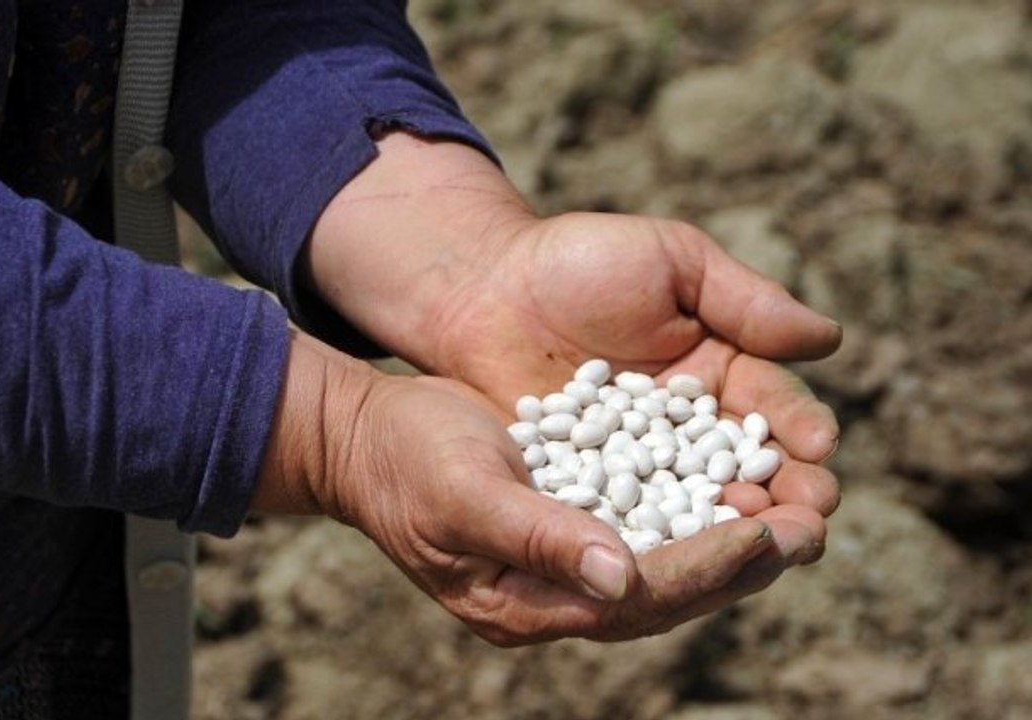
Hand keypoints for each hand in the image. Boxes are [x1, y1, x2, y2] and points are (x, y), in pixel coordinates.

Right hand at [255, 332, 790, 644]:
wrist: (372, 437)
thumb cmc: (407, 461)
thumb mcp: (463, 494)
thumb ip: (537, 539)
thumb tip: (621, 581)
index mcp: (526, 603)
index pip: (637, 599)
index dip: (706, 568)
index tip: (769, 535)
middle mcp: (555, 594)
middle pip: (667, 593)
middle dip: (741, 564)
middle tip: (811, 528)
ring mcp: (565, 561)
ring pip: (668, 563)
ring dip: (733, 539)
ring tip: (796, 512)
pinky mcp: (574, 521)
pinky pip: (650, 525)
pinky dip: (699, 508)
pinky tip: (740, 483)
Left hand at [427, 210, 840, 573]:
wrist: (483, 288)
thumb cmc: (580, 262)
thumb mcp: (672, 263)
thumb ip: (745, 301)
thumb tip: (830, 339)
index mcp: (722, 372)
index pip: (773, 409)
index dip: (799, 430)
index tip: (820, 450)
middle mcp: (688, 428)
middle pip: (748, 471)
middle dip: (784, 498)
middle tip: (810, 523)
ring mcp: (638, 466)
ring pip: (696, 505)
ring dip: (732, 531)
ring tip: (761, 550)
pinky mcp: (589, 491)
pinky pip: (628, 518)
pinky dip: (655, 539)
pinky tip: (678, 560)